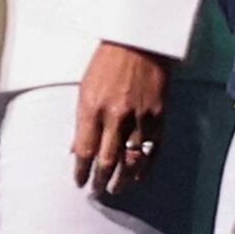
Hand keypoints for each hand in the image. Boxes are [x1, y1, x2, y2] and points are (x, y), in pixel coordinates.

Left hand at [68, 41, 170, 195]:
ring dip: (122, 180)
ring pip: (131, 160)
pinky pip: (152, 150)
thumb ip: (82, 120)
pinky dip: (145, 167)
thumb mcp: (85, 87)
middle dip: (100, 181)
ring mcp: (139, 117)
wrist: (140, 42)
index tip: (79, 182)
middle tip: (97, 191)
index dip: (81, 171)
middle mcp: (115, 116)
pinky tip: (138, 177)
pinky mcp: (158, 116)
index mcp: (92, 107)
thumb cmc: (108, 61)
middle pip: (107, 161)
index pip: (84, 150)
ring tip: (116, 189)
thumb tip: (76, 147)